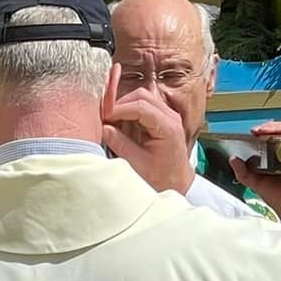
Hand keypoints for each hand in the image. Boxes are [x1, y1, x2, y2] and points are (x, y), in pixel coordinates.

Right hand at [101, 64, 195, 194]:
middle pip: (142, 96)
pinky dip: (129, 111)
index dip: (119, 109)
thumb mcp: (138, 164)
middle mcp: (171, 117)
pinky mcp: (162, 118)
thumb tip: (103, 128)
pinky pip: (144, 106)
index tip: (104, 116)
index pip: (141, 106)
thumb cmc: (162, 178)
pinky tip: (119, 123)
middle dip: (120, 104)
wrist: (178, 183)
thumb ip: (120, 144)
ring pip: (142, 98)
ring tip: (110, 120)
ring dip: (124, 106)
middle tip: (105, 117)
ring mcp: (168, 115)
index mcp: (168, 127)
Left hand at [230, 120, 280, 233]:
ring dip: (276, 127)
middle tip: (255, 131)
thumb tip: (233, 159)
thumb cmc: (278, 197)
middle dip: (268, 126)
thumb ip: (244, 172)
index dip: (263, 131)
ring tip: (262, 131)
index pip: (274, 136)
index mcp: (280, 156)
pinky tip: (274, 135)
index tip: (251, 133)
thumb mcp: (256, 183)